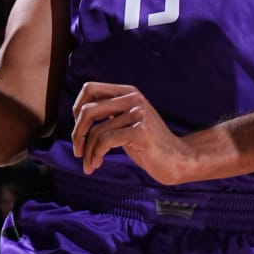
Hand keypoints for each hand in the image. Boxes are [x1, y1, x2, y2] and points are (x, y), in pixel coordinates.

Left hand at [70, 82, 197, 182]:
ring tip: (90, 165)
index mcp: (128, 92)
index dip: (76, 109)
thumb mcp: (126, 123)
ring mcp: (138, 113)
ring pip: (96, 132)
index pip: (90, 89)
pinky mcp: (141, 131)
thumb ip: (109, 113)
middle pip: (88, 110)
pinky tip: (97, 164)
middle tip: (78, 152)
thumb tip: (78, 115)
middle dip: (77, 134)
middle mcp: (133, 97)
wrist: (177, 160)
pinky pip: (106, 141)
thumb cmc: (147, 145)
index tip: (79, 130)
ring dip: (88, 153)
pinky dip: (96, 155)